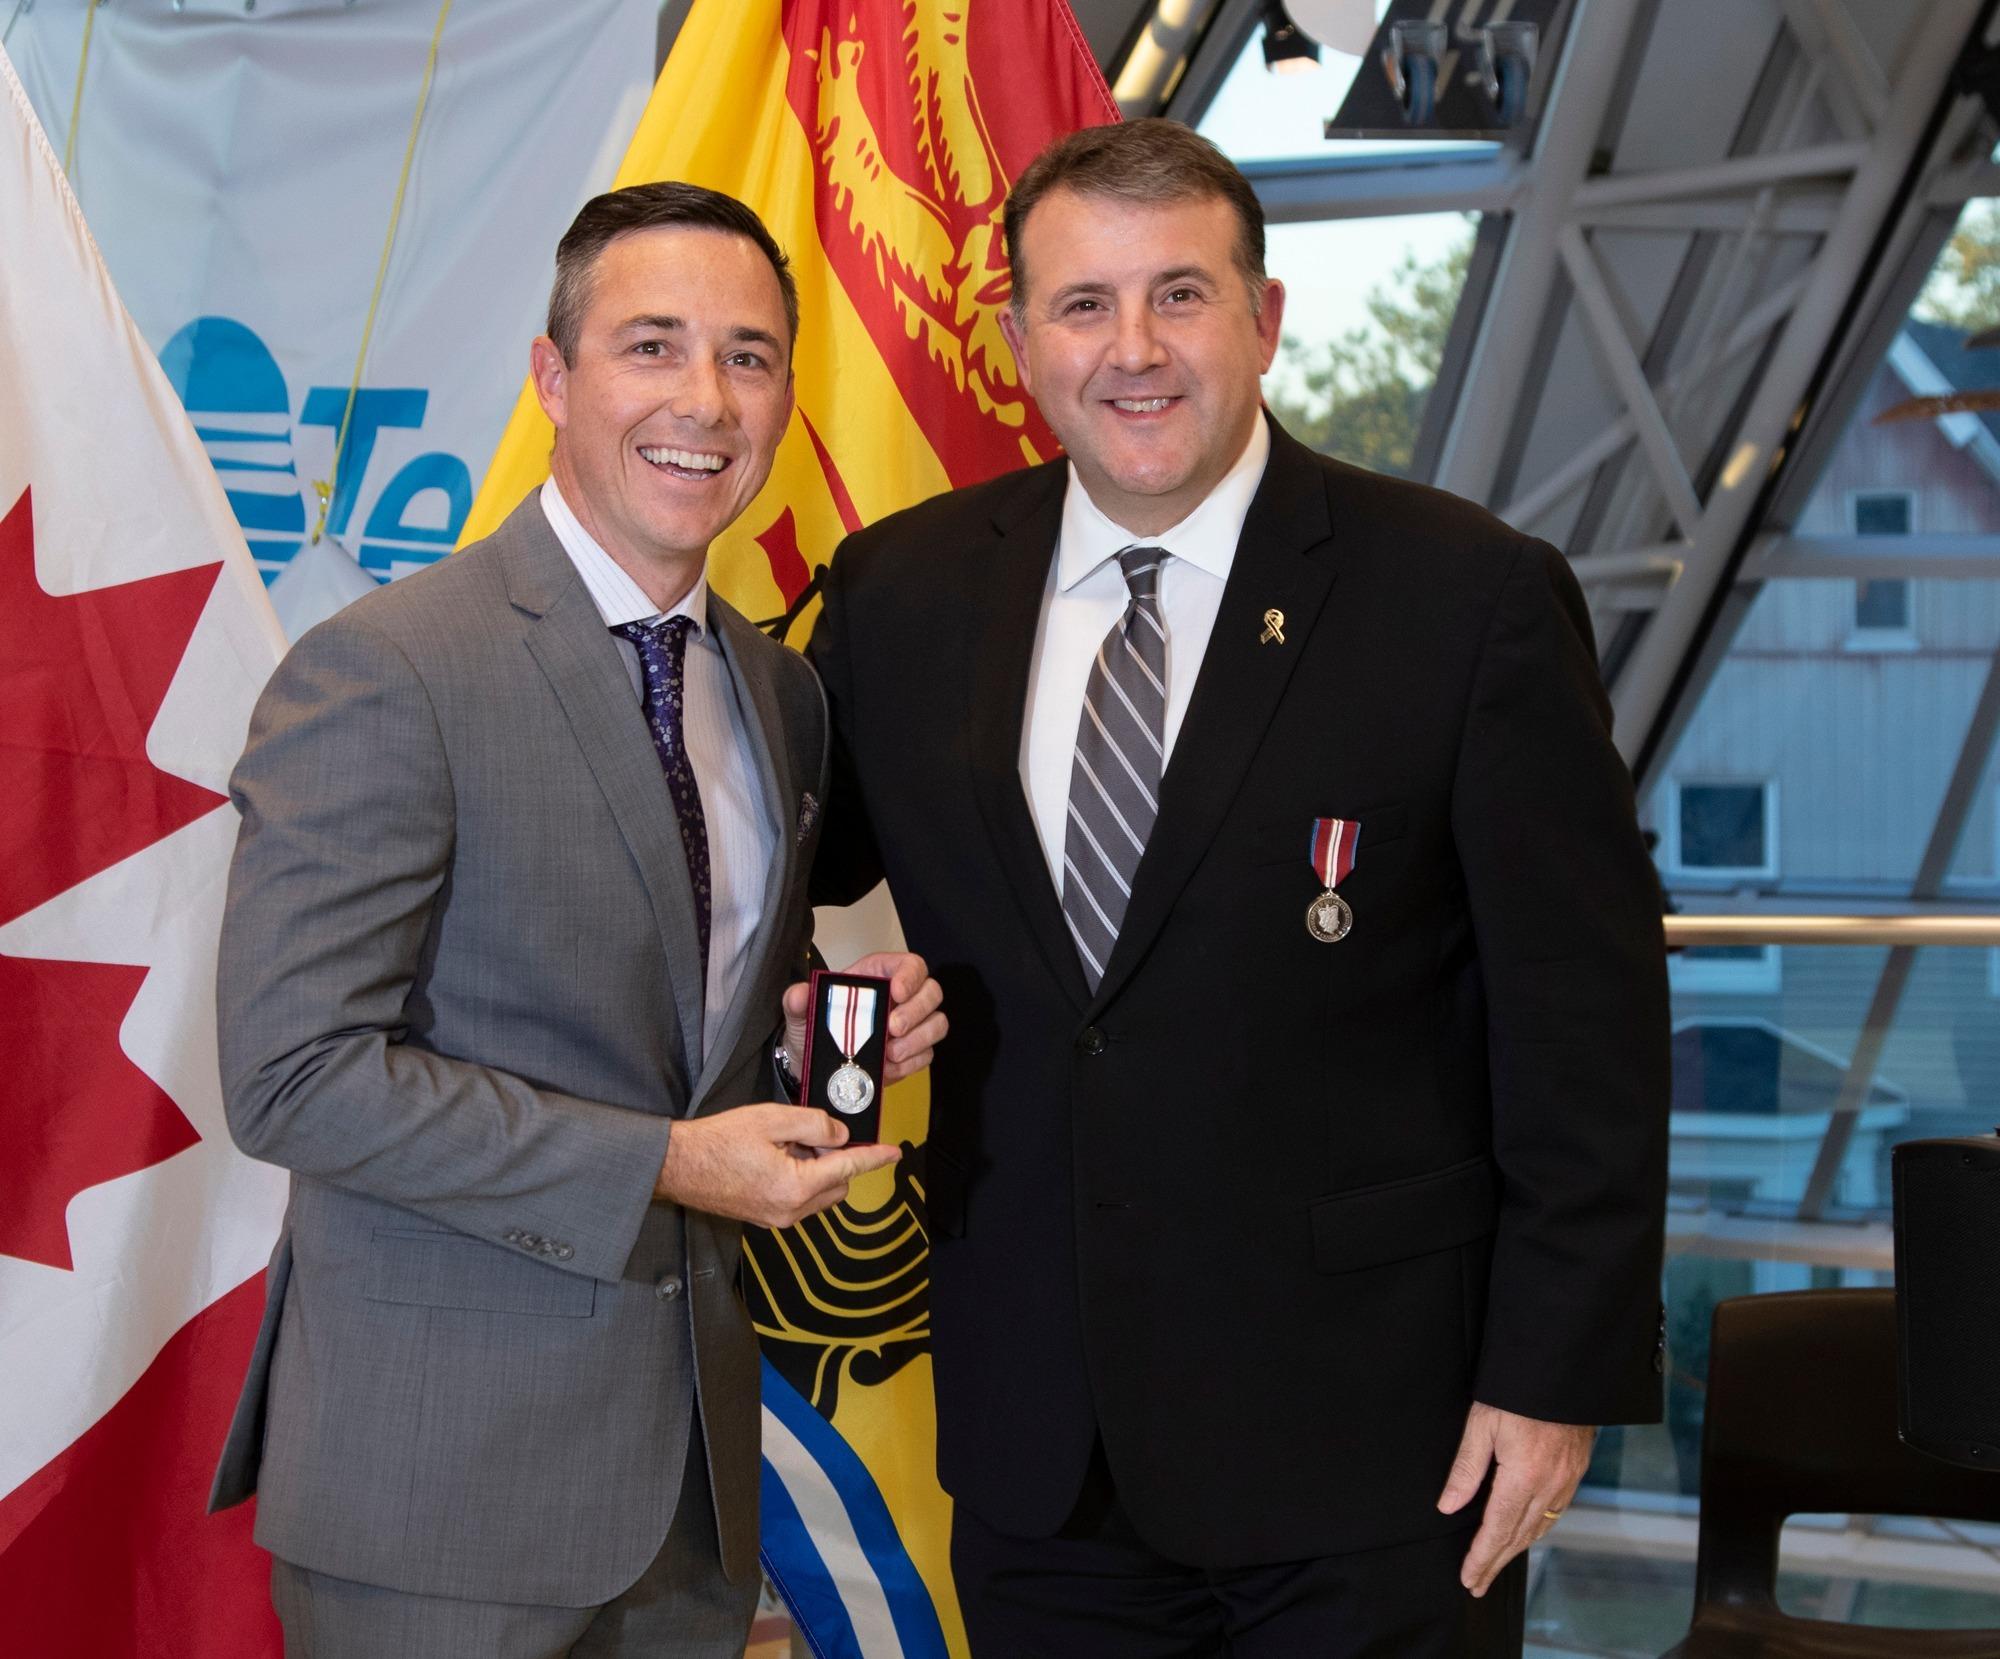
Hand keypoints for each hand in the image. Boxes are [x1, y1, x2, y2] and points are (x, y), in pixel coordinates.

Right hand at [653, 1103, 900, 1226]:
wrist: (679, 1166)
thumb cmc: (717, 1142)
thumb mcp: (772, 1119)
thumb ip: (814, 1124)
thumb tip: (838, 1135)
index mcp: (795, 1187)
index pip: (848, 1169)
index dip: (874, 1157)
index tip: (893, 1153)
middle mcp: (790, 1211)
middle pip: (838, 1186)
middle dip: (835, 1160)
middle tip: (810, 1135)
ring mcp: (777, 1218)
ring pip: (820, 1194)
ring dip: (817, 1170)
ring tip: (786, 1146)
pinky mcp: (766, 1217)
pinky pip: (800, 1200)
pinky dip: (801, 1179)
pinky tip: (777, 1158)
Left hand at [781, 951, 946, 1083]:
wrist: (813, 1064)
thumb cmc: (814, 1029)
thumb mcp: (801, 1012)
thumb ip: (798, 1000)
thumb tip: (799, 994)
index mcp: (877, 977)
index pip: (910, 964)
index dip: (910, 976)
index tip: (897, 992)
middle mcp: (900, 998)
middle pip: (931, 992)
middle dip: (916, 1012)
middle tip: (892, 1029)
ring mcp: (910, 1026)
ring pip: (937, 1024)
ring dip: (916, 1041)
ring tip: (889, 1054)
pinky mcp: (912, 1052)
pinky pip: (927, 1055)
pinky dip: (910, 1063)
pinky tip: (887, 1068)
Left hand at [1436, 1401, 1595, 1596]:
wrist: (1561, 1368)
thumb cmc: (1516, 1391)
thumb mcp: (1482, 1423)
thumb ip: (1466, 1468)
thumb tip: (1448, 1506)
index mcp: (1524, 1476)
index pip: (1497, 1529)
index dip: (1482, 1557)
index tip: (1468, 1578)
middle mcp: (1550, 1485)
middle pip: (1519, 1536)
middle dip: (1496, 1562)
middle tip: (1477, 1584)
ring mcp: (1566, 1479)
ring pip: (1540, 1527)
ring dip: (1517, 1549)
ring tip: (1496, 1564)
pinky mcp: (1575, 1470)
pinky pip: (1556, 1511)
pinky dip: (1537, 1529)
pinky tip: (1526, 1533)